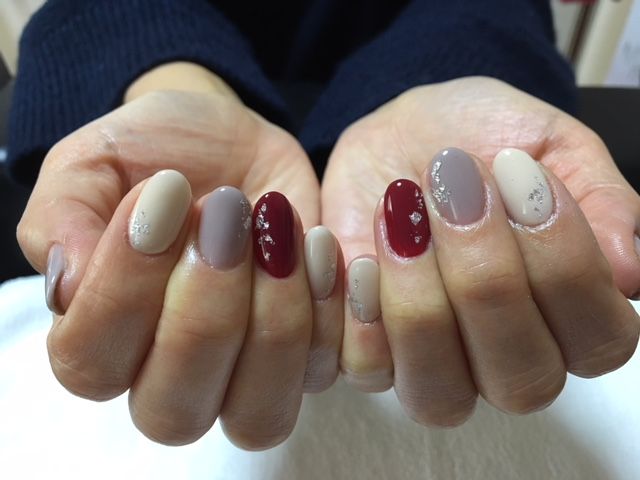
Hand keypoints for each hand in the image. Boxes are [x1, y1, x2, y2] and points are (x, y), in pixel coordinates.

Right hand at [17, 69, 342, 447]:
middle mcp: (168, 377)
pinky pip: (323, 368)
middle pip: (176, 409)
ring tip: (276, 230)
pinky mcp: (306, 354)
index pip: (93, 363)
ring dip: (273, 318)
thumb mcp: (92, 163)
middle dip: (206, 312)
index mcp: (99, 341)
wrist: (228, 137)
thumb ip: (63, 218)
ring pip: (258, 410)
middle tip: (225, 213)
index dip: (125, 288)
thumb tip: (69, 285)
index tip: (163, 193)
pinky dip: (327, 306)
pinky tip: (318, 241)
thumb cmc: (153, 154)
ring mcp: (242, 376)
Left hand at [321, 76, 639, 424]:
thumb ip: (600, 200)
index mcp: (569, 315)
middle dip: (485, 277)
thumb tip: (629, 272)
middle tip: (455, 192)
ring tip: (401, 220)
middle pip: (520, 378)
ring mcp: (436, 365)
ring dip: (418, 297)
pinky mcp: (372, 353)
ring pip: (438, 390)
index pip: (598, 341)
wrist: (400, 132)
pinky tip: (359, 256)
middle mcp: (508, 357)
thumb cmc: (481, 140)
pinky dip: (361, 312)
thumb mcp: (550, 143)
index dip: (563, 265)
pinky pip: (366, 369)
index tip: (520, 178)